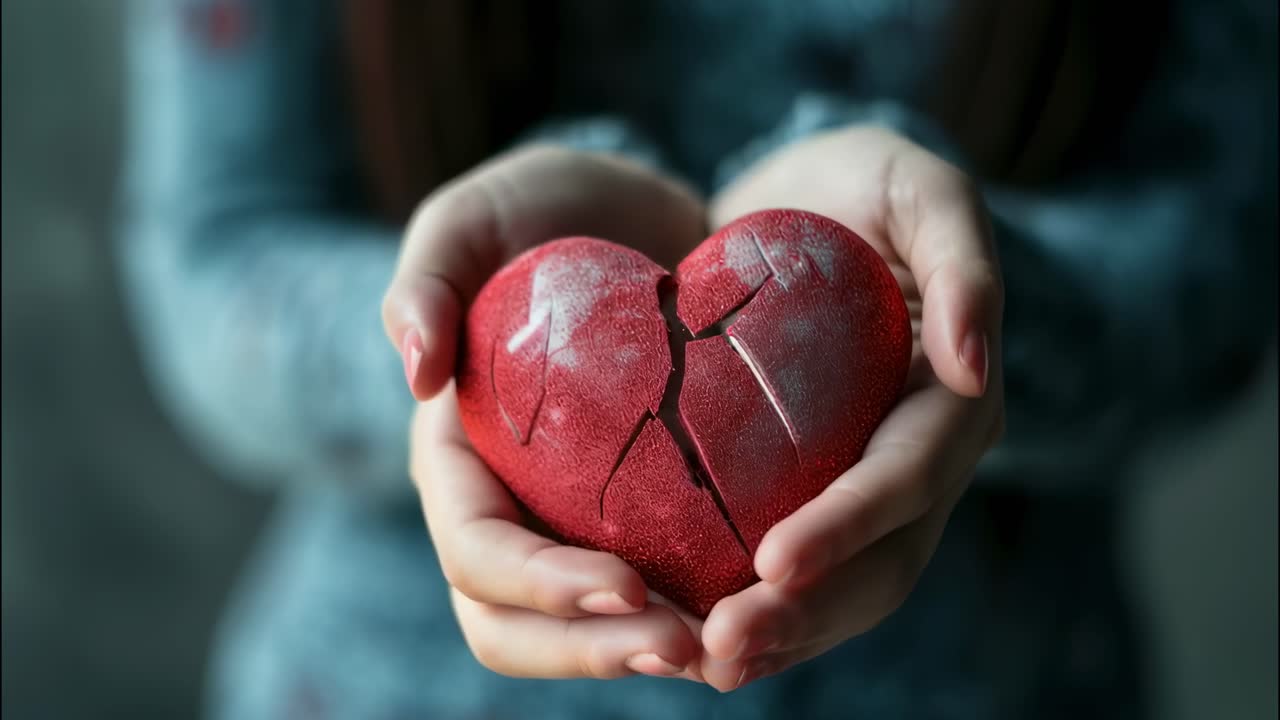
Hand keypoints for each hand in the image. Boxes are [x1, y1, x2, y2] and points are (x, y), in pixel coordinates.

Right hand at [383, 146, 709, 679]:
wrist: (629, 214)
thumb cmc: (541, 211)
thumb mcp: (474, 220)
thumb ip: (427, 278)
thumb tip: (416, 375)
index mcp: (455, 456)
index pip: (475, 550)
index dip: (540, 585)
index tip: (628, 584)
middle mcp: (506, 504)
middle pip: (515, 623)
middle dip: (590, 649)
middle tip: (686, 647)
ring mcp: (569, 518)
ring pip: (583, 628)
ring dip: (642, 653)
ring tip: (724, 651)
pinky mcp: (636, 514)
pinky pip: (658, 586)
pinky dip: (697, 614)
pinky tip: (756, 613)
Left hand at [698, 127, 1005, 690]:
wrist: (812, 200)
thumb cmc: (867, 185)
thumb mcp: (920, 190)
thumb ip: (961, 260)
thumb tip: (972, 361)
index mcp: (952, 398)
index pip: (909, 477)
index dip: (850, 523)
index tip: (774, 562)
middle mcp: (919, 459)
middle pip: (881, 560)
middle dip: (808, 612)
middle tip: (724, 647)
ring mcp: (867, 484)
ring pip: (843, 586)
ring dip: (781, 635)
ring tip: (706, 665)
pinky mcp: (812, 489)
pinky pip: (796, 567)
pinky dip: (757, 609)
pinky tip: (693, 640)